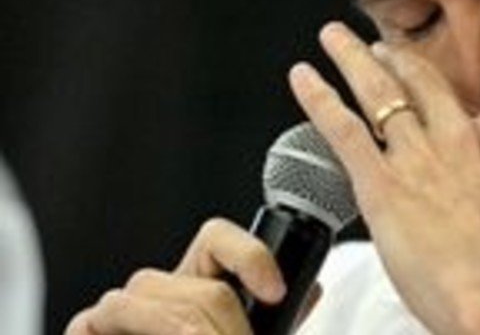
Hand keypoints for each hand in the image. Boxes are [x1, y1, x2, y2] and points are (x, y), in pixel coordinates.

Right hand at [64, 218, 285, 334]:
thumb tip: (310, 288)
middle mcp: (157, 290)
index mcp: (195, 285)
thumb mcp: (245, 334)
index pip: (217, 238)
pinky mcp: (85, 327)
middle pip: (204, 286)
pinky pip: (112, 314)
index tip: (276, 293)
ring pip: (166, 303)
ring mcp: (119, 309)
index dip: (250, 256)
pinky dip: (156, 332)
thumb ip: (274, 317)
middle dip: (232, 329)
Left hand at [287, 0, 479, 333]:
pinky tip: (304, 79)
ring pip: (378, 91)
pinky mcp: (381, 183)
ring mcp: (418, 156)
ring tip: (334, 38)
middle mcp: (460, 137)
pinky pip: (343, 129)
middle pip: (424, 75)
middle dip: (398, 53)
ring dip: (352, 59)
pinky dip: (319, 99)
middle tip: (381, 43)